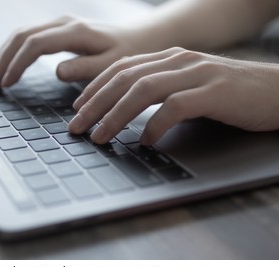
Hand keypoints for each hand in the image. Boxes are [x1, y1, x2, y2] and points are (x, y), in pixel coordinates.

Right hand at [0, 15, 144, 89]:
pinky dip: (14, 53)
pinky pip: (29, 38)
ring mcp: (59, 24)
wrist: (138, 38)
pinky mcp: (58, 30)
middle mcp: (63, 23)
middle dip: (3, 60)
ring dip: (5, 56)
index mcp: (75, 31)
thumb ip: (86, 68)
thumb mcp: (112, 64)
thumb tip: (58, 72)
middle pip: (21, 36)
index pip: (35, 44)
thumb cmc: (128, 53)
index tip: (7, 84)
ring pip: (21, 35)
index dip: (17, 64)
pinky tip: (9, 67)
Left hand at [68, 47, 278, 144]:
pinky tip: (145, 140)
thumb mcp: (187, 86)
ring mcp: (197, 73)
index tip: (78, 109)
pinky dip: (155, 125)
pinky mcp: (214, 91)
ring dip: (115, 115)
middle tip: (76, 127)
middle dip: (95, 104)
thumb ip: (159, 91)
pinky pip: (175, 107)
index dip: (95, 89)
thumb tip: (124, 112)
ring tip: (100, 137)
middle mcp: (178, 60)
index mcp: (169, 58)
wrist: (277, 90)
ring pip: (143, 90)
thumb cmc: (228, 94)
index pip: (120, 69)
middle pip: (124, 79)